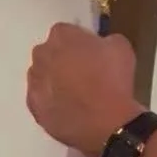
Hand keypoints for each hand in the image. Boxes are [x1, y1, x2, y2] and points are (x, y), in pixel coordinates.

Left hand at [26, 23, 140, 155]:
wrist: (109, 124)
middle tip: (84, 74)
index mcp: (61, 35)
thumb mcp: (121, 48)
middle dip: (64, 60)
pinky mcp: (35, 108)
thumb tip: (100, 46)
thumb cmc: (115, 82)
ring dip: (55, 81)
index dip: (81, 44)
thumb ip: (104, 40)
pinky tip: (68, 110)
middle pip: (50, 53)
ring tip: (77, 95)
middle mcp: (41, 55)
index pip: (67, 32)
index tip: (93, 55)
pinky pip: (41, 100)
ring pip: (43, 76)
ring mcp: (35, 83)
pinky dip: (51, 102)